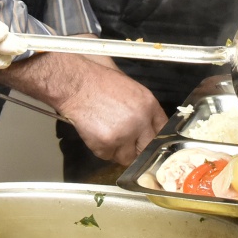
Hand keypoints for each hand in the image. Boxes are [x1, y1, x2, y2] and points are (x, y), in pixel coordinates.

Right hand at [0, 52, 166, 164]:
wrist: (74, 83)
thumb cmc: (97, 80)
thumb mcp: (128, 85)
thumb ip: (140, 105)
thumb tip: (146, 123)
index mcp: (148, 103)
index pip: (162, 129)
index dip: (154, 137)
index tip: (148, 141)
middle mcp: (141, 120)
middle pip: (148, 148)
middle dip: (138, 149)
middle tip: (127, 145)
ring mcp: (124, 134)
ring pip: (128, 157)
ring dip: (118, 151)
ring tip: (107, 137)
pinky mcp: (107, 143)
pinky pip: (108, 156)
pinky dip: (102, 150)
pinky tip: (96, 135)